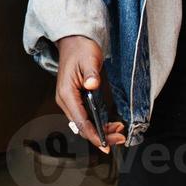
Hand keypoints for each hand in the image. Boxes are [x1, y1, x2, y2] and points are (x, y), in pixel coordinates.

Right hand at [55, 35, 126, 151]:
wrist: (74, 40)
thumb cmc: (80, 48)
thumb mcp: (88, 59)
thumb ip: (91, 74)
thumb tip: (92, 84)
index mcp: (66, 93)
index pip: (80, 121)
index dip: (93, 135)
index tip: (106, 145)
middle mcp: (65, 100)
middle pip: (82, 126)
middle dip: (101, 135)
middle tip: (120, 137)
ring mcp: (69, 100)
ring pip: (84, 123)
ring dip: (101, 130)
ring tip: (119, 130)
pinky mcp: (75, 99)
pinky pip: (85, 116)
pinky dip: (98, 123)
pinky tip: (111, 124)